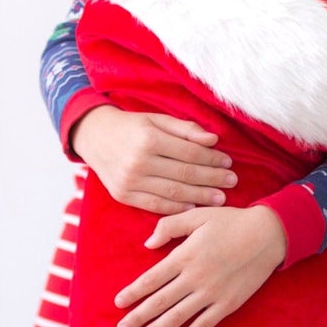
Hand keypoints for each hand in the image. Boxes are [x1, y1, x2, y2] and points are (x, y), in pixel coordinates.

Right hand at [72, 106, 236, 215]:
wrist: (94, 137)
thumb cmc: (131, 127)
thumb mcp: (156, 119)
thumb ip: (185, 129)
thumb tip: (213, 140)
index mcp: (149, 138)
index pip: (189, 153)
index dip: (211, 159)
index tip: (228, 163)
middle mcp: (139, 161)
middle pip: (184, 174)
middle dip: (212, 179)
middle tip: (232, 182)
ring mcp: (130, 181)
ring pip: (173, 192)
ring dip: (200, 197)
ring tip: (220, 198)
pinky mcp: (123, 195)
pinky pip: (155, 205)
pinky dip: (176, 207)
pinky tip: (193, 206)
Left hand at [114, 206, 286, 326]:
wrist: (268, 234)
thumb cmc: (230, 222)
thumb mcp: (197, 216)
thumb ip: (169, 227)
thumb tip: (147, 244)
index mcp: (184, 255)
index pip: (151, 279)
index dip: (133, 292)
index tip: (118, 303)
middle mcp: (194, 277)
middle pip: (159, 301)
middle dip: (138, 317)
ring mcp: (211, 293)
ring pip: (177, 316)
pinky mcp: (228, 304)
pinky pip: (204, 324)